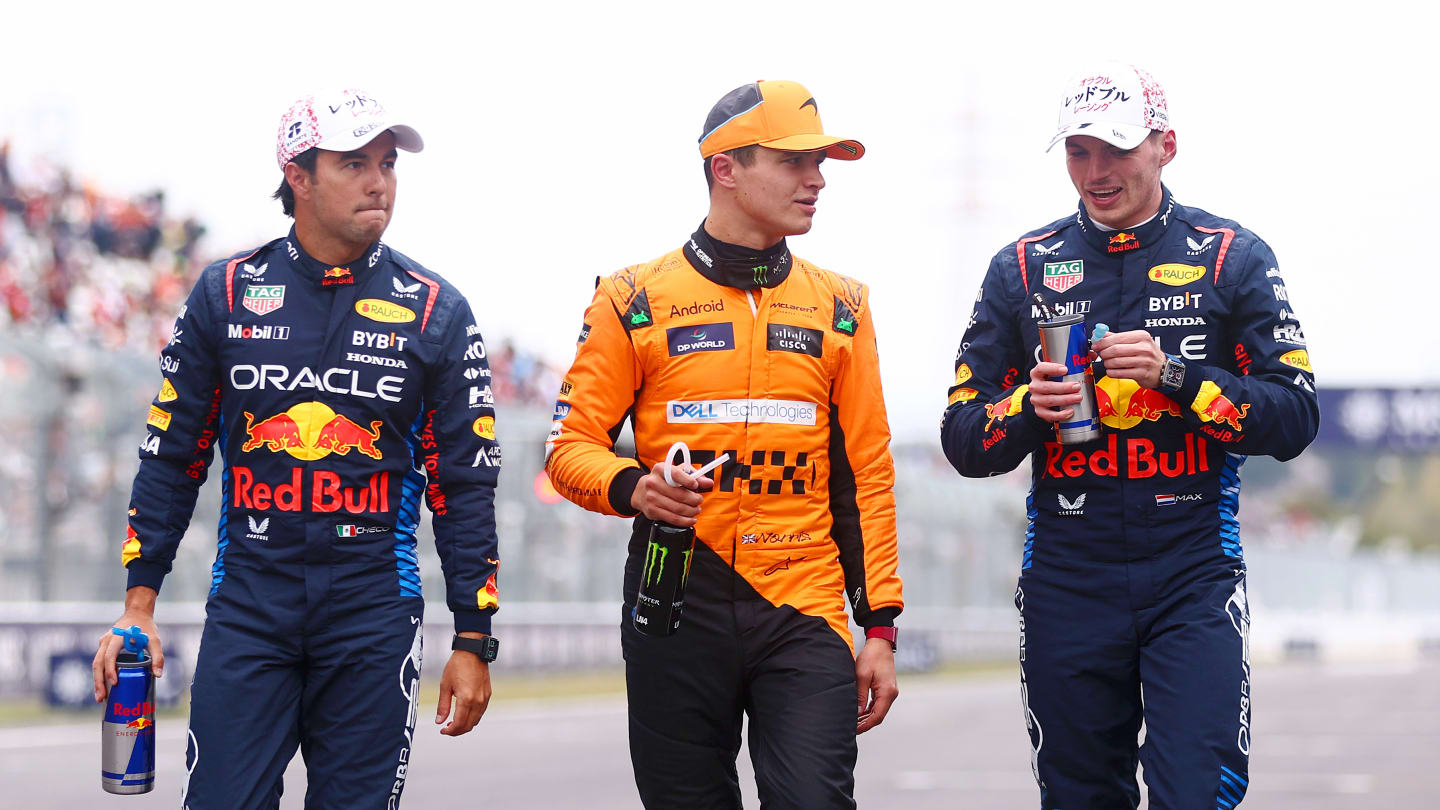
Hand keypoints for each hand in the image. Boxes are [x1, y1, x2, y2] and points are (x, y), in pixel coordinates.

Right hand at [93, 587, 163, 702]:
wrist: (137, 613)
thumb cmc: (145, 627)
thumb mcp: (154, 640)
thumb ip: (158, 657)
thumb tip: (158, 675)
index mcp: (116, 638)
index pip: (109, 656)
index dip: (110, 670)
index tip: (114, 683)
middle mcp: (106, 641)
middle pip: (98, 663)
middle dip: (98, 681)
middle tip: (101, 697)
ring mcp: (103, 644)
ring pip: (96, 664)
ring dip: (97, 681)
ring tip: (100, 697)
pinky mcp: (104, 647)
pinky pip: (99, 662)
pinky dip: (99, 675)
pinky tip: (102, 686)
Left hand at [435, 636, 491, 736]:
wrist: (472, 652)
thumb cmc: (457, 665)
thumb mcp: (445, 685)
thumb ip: (442, 706)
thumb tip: (439, 721)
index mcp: (466, 699)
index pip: (459, 724)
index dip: (450, 731)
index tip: (442, 730)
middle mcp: (478, 701)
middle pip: (468, 725)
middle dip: (457, 731)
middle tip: (447, 729)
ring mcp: (484, 698)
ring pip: (476, 720)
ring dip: (465, 725)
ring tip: (454, 722)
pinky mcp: (488, 694)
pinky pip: (481, 712)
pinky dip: (472, 718)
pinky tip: (464, 714)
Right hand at [630, 461, 713, 525]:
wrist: (641, 491)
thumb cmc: (663, 480)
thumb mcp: (677, 472)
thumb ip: (694, 475)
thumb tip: (708, 482)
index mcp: (660, 469)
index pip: (676, 474)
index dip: (689, 481)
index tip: (696, 486)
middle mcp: (653, 482)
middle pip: (680, 494)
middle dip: (694, 500)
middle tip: (699, 500)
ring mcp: (651, 498)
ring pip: (678, 508)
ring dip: (691, 511)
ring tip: (696, 509)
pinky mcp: (652, 511)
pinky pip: (672, 518)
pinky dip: (685, 520)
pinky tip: (691, 519)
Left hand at [855, 637, 897, 733]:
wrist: (880, 644)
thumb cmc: (871, 657)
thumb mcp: (862, 676)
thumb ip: (860, 695)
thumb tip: (857, 713)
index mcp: (887, 692)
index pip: (877, 716)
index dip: (866, 725)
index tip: (854, 730)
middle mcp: (891, 694)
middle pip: (879, 715)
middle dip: (865, 724)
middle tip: (851, 729)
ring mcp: (890, 692)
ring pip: (878, 711)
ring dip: (867, 717)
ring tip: (853, 723)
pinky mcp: (886, 689)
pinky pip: (878, 704)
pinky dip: (869, 710)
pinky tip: (860, 713)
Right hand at [1027, 362, 1082, 423]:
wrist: (1046, 395)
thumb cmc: (1055, 380)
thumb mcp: (1060, 369)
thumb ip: (1075, 360)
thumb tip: (1092, 354)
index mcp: (1037, 373)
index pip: (1041, 368)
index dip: (1052, 368)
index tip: (1065, 369)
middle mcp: (1034, 386)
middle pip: (1046, 387)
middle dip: (1063, 387)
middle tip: (1077, 386)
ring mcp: (1036, 399)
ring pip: (1049, 400)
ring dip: (1065, 399)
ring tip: (1078, 397)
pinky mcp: (1040, 411)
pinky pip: (1049, 414)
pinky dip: (1060, 414)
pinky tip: (1070, 411)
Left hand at [1092, 330, 1163, 388]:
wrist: (1163, 368)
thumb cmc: (1146, 354)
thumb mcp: (1135, 341)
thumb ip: (1116, 337)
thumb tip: (1098, 333)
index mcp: (1141, 336)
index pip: (1116, 338)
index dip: (1102, 342)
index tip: (1095, 345)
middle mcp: (1144, 348)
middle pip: (1115, 350)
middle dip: (1104, 353)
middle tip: (1101, 355)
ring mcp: (1144, 361)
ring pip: (1116, 362)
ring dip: (1107, 363)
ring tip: (1108, 363)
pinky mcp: (1142, 374)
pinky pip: (1120, 373)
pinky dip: (1111, 372)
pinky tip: (1112, 370)